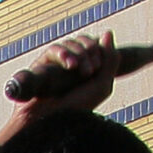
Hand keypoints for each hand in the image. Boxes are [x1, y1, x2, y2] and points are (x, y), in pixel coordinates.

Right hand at [0, 31, 118, 141]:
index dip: (98, 49)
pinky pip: (54, 49)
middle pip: (83, 41)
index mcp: (87, 69)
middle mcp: (71, 65)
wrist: (51, 120)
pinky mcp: (42, 65)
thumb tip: (107, 32)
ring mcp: (56, 64)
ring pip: (70, 43)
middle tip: (89, 71)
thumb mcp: (102, 85)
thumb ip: (110, 59)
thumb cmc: (77, 107)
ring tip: (77, 69)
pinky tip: (70, 66)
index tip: (96, 68)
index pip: (94, 45)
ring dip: (78, 53)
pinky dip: (64, 53)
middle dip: (88, 51)